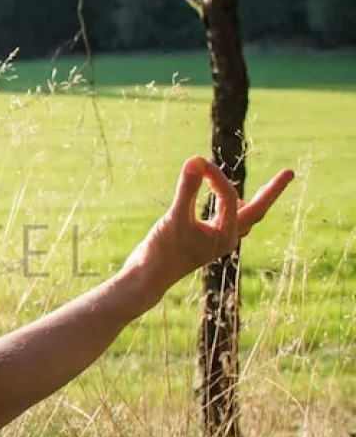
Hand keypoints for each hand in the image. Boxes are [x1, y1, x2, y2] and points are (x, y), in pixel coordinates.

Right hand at [126, 156, 294, 297]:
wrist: (148, 277)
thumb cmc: (163, 251)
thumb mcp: (175, 217)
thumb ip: (187, 189)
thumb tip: (196, 160)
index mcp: (227, 235)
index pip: (229, 196)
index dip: (215, 176)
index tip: (197, 162)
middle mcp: (227, 238)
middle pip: (257, 210)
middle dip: (271, 191)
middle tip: (289, 173)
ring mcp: (217, 239)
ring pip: (243, 215)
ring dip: (252, 199)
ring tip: (267, 188)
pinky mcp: (205, 239)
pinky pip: (227, 218)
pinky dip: (230, 204)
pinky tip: (226, 199)